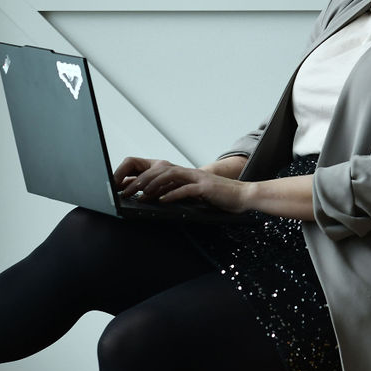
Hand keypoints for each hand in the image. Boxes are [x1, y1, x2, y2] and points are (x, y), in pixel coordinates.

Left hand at [114, 156, 250, 213]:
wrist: (243, 195)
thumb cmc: (219, 197)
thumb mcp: (195, 194)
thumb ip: (179, 192)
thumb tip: (158, 199)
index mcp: (185, 174)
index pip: (158, 170)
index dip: (141, 176)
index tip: (127, 186)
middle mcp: (189, 173)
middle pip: (160, 170)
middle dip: (142, 181)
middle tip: (128, 192)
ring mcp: (198, 178)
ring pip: (170, 176)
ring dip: (153, 185)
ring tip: (141, 195)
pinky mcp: (206, 188)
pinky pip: (186, 189)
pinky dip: (173, 194)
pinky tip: (163, 200)